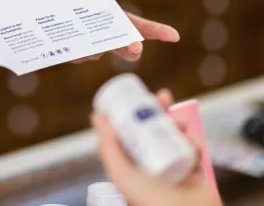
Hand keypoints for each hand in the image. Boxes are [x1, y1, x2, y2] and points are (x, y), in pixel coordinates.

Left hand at [72, 0, 179, 63]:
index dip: (158, 31)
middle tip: (136, 49)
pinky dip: (76, 52)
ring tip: (85, 44)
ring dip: (94, 49)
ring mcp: (95, 48)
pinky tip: (70, 48)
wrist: (55, 16)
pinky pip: (79, 56)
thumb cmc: (81, 2)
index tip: (174, 36)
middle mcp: (110, 37)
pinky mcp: (79, 55)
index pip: (142, 27)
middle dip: (132, 49)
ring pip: (98, 53)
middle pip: (127, 48)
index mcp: (118, 20)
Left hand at [91, 89, 220, 205]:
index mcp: (132, 167)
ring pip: (176, 137)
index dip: (134, 115)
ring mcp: (174, 170)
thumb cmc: (149, 202)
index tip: (138, 98)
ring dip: (179, 123)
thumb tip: (96, 117)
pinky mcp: (196, 174)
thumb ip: (108, 147)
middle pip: (154, 130)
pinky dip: (195, 143)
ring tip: (181, 121)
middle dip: (159, 111)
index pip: (131, 134)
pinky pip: (195, 151)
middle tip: (162, 97)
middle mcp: (152, 167)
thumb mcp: (121, 174)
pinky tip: (193, 143)